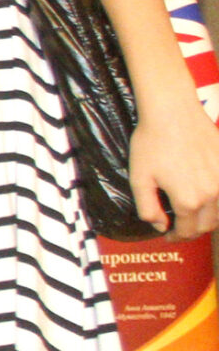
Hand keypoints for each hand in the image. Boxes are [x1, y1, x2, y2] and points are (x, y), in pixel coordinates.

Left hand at [128, 102, 218, 238]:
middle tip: (180, 228)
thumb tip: (161, 225)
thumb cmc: (152, 143)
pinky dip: (218, 202)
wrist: (173, 113)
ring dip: (208, 219)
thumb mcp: (139, 179)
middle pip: (208, 225)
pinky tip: (206, 197)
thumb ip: (148, 208)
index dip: (177, 237)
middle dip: (193, 231)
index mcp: (188, 200)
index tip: (169, 236)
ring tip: (193, 215)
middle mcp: (212, 193)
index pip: (188, 231)